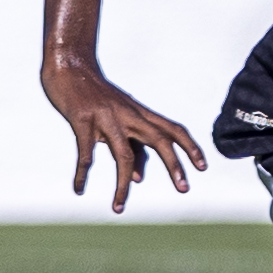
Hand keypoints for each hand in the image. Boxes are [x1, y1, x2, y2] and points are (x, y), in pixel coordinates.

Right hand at [45, 55, 206, 210]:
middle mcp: (128, 114)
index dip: (190, 147)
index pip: (173, 129)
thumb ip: (131, 146)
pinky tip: (79, 189)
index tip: (203, 167)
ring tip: (118, 208)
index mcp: (139, 113)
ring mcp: (106, 117)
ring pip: (123, 155)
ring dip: (122, 185)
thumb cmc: (95, 94)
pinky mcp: (83, 120)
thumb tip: (139, 179)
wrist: (69, 65)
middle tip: (184, 189)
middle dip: (174, 165)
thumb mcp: (118, 117)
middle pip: (159, 140)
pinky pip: (86, 153)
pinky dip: (82, 173)